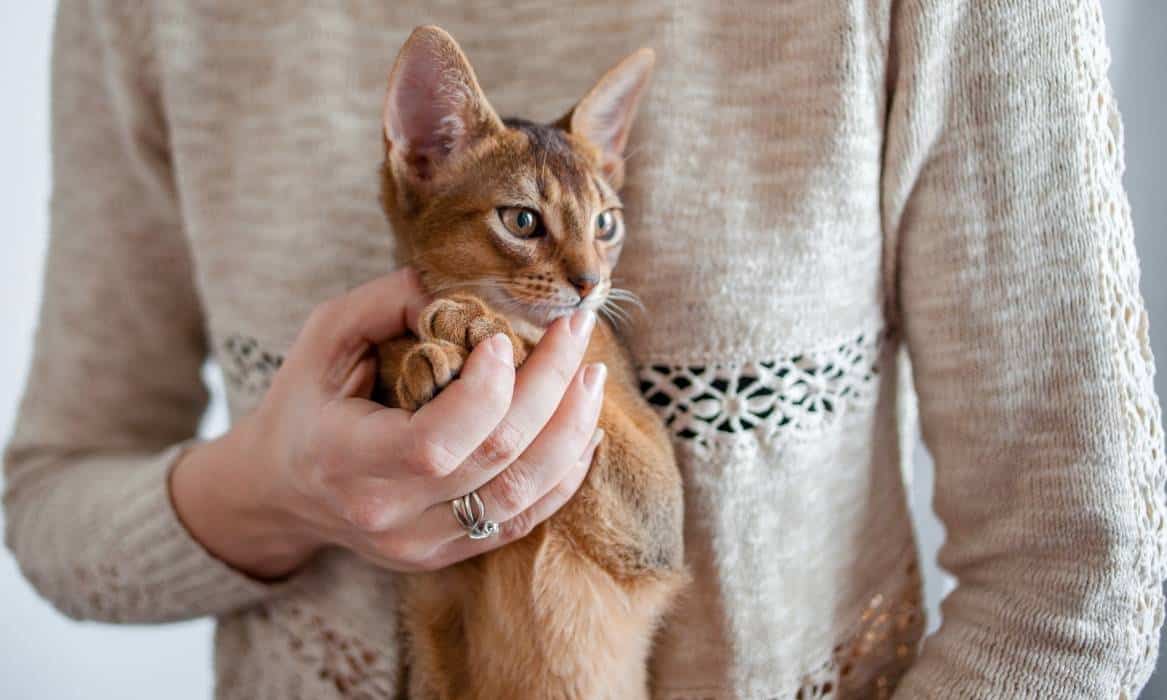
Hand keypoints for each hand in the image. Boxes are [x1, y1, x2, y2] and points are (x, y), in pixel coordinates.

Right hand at [170, 268, 603, 578]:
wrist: (280, 491)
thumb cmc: (305, 402)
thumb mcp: (325, 337)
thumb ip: (388, 303)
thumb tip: (469, 288)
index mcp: (346, 461)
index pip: (435, 443)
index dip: (487, 390)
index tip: (505, 337)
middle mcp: (388, 514)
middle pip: (496, 461)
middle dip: (550, 388)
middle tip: (575, 331)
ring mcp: (421, 544)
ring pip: (523, 496)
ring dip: (571, 430)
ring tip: (590, 376)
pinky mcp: (447, 554)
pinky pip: (524, 521)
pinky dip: (565, 473)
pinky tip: (584, 428)